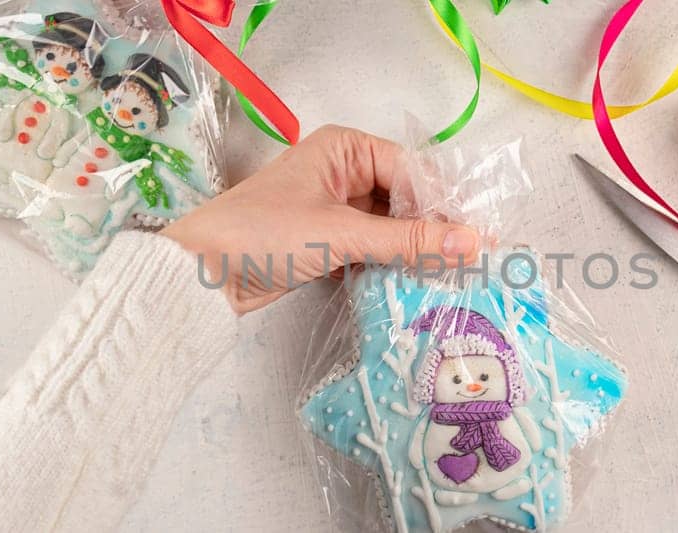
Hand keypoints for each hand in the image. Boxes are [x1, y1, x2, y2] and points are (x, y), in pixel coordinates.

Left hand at [161, 126, 480, 313]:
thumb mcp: (341, 234)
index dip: (444, 205)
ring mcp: (333, 209)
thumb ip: (409, 241)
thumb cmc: (262, 234)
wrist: (200, 274)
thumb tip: (474, 243)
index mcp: (344, 148)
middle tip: (471, 264)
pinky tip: (416, 288)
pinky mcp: (326, 244)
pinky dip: (390, 267)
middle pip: (404, 200)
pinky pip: (372, 251)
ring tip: (453, 280)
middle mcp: (342, 172)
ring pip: (390, 229)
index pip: (412, 171)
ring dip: (413, 253)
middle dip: (432, 231)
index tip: (477, 239)